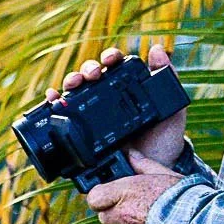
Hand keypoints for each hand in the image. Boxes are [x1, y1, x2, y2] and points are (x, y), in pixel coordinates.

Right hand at [48, 41, 188, 165]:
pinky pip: (62, 117)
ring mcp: (92, 117)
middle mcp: (107, 101)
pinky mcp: (81, 135)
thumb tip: (157, 48)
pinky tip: (51, 99)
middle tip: (93, 75)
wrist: (151, 174)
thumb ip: (168, 81)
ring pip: (75, 91)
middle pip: (91, 76)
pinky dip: (53, 104)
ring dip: (71, 81)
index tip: (111, 59)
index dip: (110, 58)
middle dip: (88, 69)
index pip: (114, 66)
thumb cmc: (163, 142)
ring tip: (72, 84)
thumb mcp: (171, 112)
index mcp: (127, 90)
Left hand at [85, 151, 185, 223]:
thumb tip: (131, 153)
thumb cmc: (183, 195)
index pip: (94, 197)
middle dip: (114, 212)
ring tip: (152, 218)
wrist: (200, 222)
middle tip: (131, 205)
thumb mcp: (164, 173)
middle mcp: (125, 214)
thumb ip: (144, 164)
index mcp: (126, 192)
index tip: (108, 194)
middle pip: (105, 217)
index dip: (100, 197)